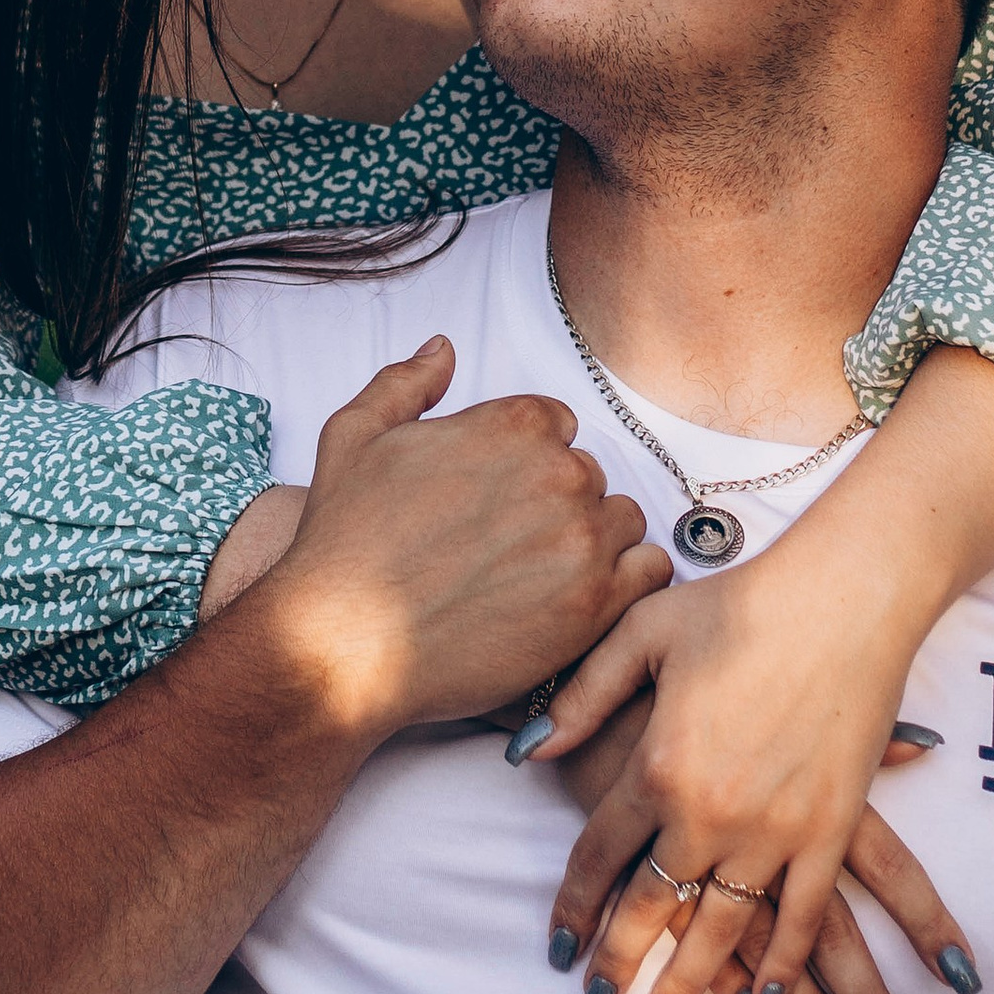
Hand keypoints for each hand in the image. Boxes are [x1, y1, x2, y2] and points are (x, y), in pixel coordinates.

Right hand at [255, 340, 668, 746]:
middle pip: (587, 473)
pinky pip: (649, 572)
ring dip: (592, 540)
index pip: (556, 423)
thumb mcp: (354, 435)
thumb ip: (407, 382)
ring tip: (538, 575)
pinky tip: (579, 597)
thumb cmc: (344, 542)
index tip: (497, 495)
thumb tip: (444, 349)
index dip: (526, 458)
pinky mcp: (596, 607)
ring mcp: (582, 542)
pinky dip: (625, 582)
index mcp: (511, 425)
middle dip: (554, 501)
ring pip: (622, 520)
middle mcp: (558, 474)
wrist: (346, 644)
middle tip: (506, 542)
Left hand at [519, 534, 949, 993]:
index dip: (575, 907)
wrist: (846, 596)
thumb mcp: (641, 634)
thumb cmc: (740, 602)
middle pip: (653, 906)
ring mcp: (776, 829)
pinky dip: (781, 965)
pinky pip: (803, 917)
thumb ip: (580, 698)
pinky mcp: (833, 831)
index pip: (599, 855)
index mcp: (657, 764)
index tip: (559, 950)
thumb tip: (528, 752)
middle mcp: (710, 811)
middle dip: (621, 964)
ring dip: (692, 984)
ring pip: (723, 928)